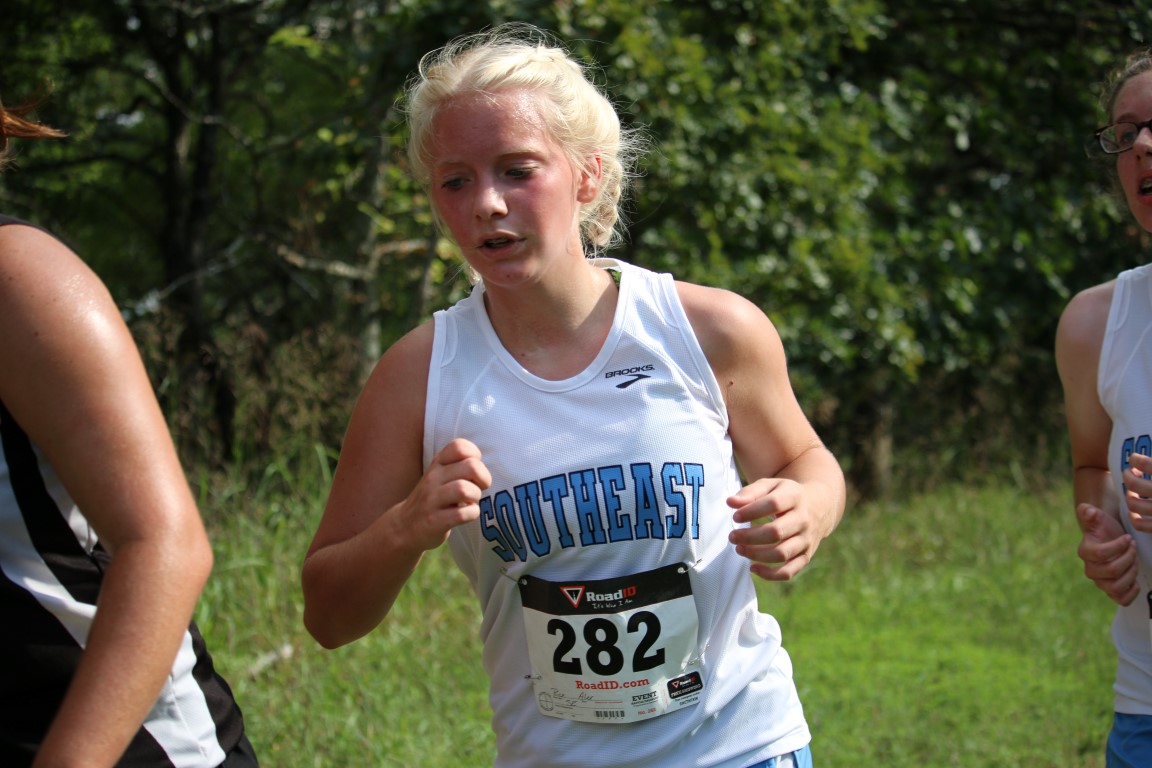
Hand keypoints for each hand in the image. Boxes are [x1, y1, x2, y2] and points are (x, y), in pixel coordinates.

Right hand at [397, 438, 491, 552]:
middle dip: (483, 478)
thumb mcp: (440, 475)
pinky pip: (463, 514)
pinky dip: (472, 514)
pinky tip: (466, 515)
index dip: (475, 456)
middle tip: (479, 488)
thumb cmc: (433, 498)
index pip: (459, 446)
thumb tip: (483, 467)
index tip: (473, 471)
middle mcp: (433, 478)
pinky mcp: (434, 521)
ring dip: (475, 496)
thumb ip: (459, 466)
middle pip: (470, 466)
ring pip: (464, 489)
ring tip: (470, 502)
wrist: (404, 527)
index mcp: (437, 464)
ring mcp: (432, 500)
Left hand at [726, 477, 820, 580]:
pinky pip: (789, 571)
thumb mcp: (772, 486)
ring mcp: (806, 540)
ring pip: (781, 553)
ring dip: (756, 554)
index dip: (751, 511)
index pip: (773, 504)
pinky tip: (752, 568)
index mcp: (794, 497)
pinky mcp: (806, 556)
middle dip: (749, 537)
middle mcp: (804, 520)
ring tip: (739, 549)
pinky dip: (770, 574)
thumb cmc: (786, 495)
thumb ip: (751, 492)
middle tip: (732, 537)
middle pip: (776, 532)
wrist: (819, 507)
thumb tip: (731, 502)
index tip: (735, 517)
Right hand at [1076, 502, 1139, 605]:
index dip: (1118, 547)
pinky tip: (1135, 579)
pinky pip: (1122, 599)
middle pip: (1111, 571)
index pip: (1100, 554)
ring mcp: (1101, 582)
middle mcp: (1090, 570)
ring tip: (1134, 561)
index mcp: (1085, 552)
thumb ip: (1089, 513)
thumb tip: (1086, 510)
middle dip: (1128, 558)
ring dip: (1131, 573)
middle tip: (1133, 548)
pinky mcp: (1112, 590)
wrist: (1110, 540)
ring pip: (1116, 586)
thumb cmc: (1104, 529)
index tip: (1128, 538)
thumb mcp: (1098, 518)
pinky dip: (1131, 591)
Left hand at [1125, 453, 1151, 534]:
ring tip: (1133, 493)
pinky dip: (1135, 518)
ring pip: (1134, 504)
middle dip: (1129, 477)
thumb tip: (1138, 458)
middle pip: (1135, 484)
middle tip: (1130, 474)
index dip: (1138, 460)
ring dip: (1130, 497)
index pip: (1149, 465)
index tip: (1134, 459)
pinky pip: (1140, 524)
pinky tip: (1135, 513)